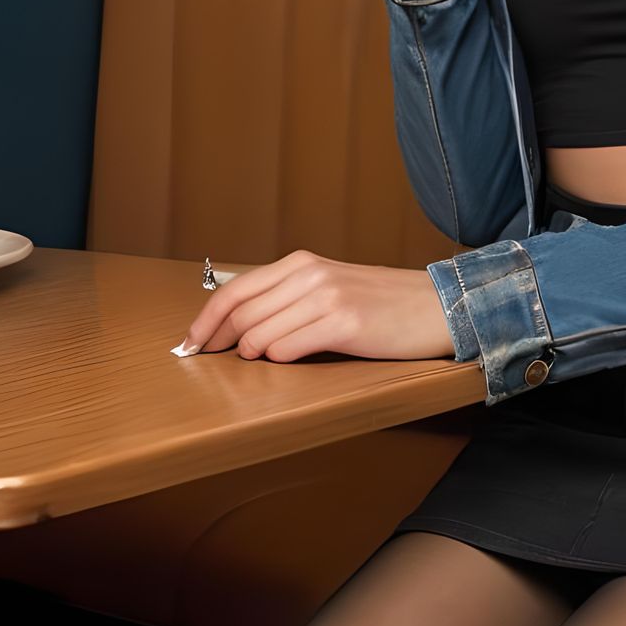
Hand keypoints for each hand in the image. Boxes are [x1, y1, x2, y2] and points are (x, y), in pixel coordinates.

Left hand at [174, 250, 456, 362]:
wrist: (436, 307)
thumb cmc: (383, 304)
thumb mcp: (331, 286)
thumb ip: (290, 297)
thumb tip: (241, 326)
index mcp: (304, 263)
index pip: (235, 289)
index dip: (205, 320)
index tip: (189, 343)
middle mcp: (311, 274)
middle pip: (240, 313)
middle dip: (217, 342)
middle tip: (209, 362)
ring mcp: (327, 297)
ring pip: (259, 335)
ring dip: (252, 356)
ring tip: (262, 363)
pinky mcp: (344, 324)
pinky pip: (288, 349)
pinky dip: (280, 361)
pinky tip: (291, 361)